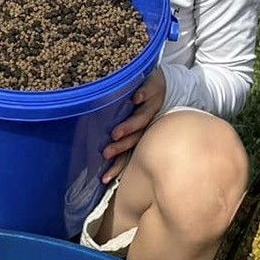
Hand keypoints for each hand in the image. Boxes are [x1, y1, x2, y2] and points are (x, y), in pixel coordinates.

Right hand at [101, 66, 168, 182]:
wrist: (163, 81)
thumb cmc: (140, 102)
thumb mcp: (131, 120)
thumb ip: (116, 134)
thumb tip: (96, 153)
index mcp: (140, 132)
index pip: (127, 152)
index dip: (117, 166)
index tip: (105, 178)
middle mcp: (147, 122)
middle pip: (134, 138)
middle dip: (120, 146)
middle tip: (106, 153)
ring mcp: (150, 105)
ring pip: (141, 119)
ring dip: (130, 126)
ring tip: (116, 132)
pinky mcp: (153, 87)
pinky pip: (148, 91)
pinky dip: (143, 95)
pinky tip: (136, 98)